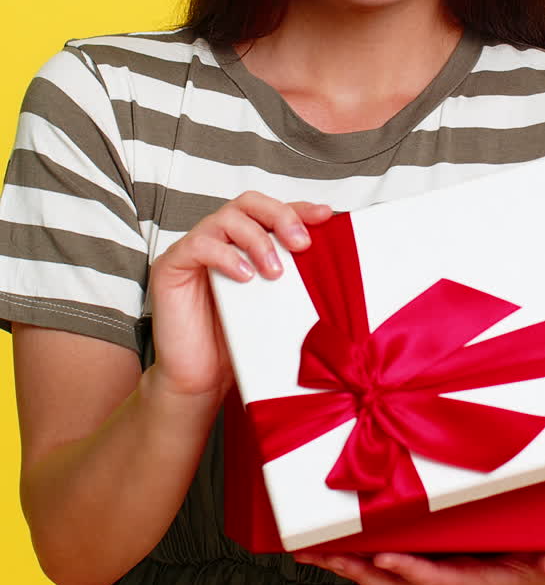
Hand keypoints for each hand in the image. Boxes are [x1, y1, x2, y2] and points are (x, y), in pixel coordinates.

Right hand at [148, 193, 332, 402]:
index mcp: (244, 244)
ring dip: (257, 240)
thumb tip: (333, 265)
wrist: (201, 381)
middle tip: (300, 244)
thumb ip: (294, 280)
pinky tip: (244, 277)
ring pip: (226, 217)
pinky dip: (226, 256)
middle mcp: (218, 240)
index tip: (325, 216)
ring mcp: (193, 250)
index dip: (298, 208)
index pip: (271, 211)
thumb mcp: (276, 306)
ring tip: (275, 272)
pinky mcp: (171, 266)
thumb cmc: (237, 345)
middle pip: (249, 202)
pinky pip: (198, 244)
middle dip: (280, 216)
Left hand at [294, 550, 544, 584]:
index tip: (384, 558)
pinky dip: (356, 560)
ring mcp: (434, 581)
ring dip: (344, 566)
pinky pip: (387, 569)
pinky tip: (330, 548)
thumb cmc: (544, 571)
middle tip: (320, 554)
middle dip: (355, 570)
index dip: (411, 571)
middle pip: (394, 583)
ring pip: (381, 578)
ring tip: (306, 552)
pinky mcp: (428, 572)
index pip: (439, 579)